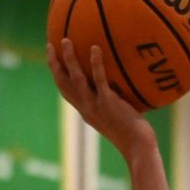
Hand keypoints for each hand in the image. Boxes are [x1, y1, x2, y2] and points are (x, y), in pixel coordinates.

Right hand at [47, 40, 156, 163]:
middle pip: (63, 84)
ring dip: (69, 59)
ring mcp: (95, 106)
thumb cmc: (135, 136)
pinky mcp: (108, 104)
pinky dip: (96, 64)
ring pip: (76, 79)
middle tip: (50, 46)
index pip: (66, 92)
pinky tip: (96, 48)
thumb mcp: (119, 118)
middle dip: (54, 64)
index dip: (57, 76)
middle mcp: (86, 108)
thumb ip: (115, 102)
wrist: (138, 148)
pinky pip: (99, 80)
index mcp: (86, 111)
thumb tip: (123, 86)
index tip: (53, 60)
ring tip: (66, 40)